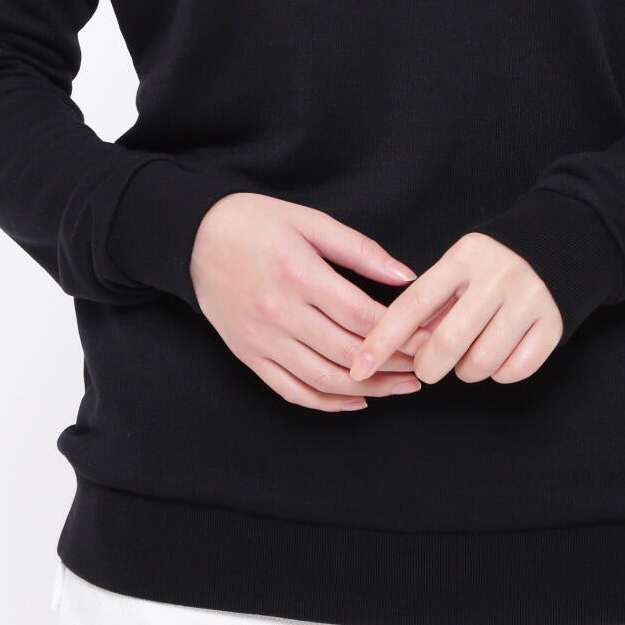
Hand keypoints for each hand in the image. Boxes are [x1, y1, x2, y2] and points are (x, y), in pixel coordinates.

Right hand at [189, 193, 437, 410]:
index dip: (402, 332)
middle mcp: (280, 314)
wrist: (194, 236)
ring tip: (403, 387)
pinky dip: (326, 403)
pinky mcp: (248, 355)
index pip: (363, 317)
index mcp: (300, 276)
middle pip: (348, 354)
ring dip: (369, 389)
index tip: (430, 336)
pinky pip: (291, 391)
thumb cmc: (256, 221)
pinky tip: (355, 401)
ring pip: (323, 380)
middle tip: (427, 366)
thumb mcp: (310, 221)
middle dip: (394, 365)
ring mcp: (262, 340)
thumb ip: (360, 250)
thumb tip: (406, 276)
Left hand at [346, 232, 562, 386]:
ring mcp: (529, 300)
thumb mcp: (458, 266)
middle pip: (447, 343)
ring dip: (466, 372)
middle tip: (427, 368)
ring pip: (481, 363)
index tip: (359, 366)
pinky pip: (513, 372)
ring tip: (469, 356)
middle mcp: (497, 277)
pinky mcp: (553, 324)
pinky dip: (499, 374)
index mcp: (464, 258)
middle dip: (427, 366)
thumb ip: (429, 301)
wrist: (560, 245)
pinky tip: (499, 354)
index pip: (413, 304)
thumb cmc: (492, 265)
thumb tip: (394, 348)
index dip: (382, 339)